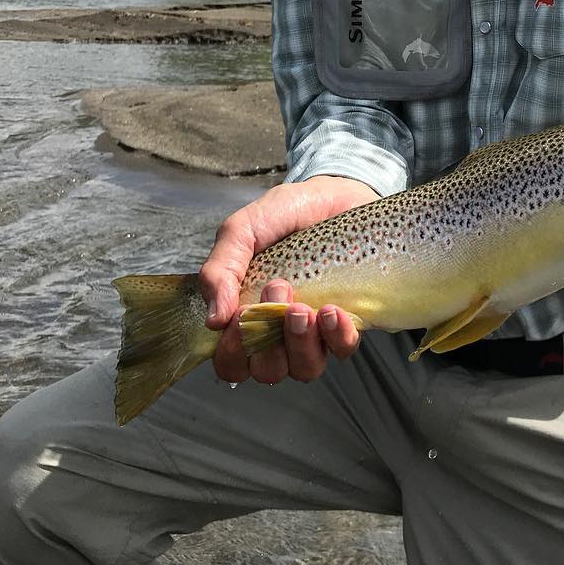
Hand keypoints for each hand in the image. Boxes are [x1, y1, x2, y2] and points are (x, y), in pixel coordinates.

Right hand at [199, 175, 377, 382]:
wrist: (337, 193)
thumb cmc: (288, 212)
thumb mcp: (243, 229)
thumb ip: (220, 269)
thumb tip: (213, 321)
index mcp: (247, 313)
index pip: (231, 361)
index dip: (233, 352)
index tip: (241, 315)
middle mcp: (279, 330)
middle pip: (266, 372)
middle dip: (268, 341)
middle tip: (277, 291)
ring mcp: (316, 330)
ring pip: (304, 369)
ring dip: (300, 342)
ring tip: (303, 306)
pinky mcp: (350, 321)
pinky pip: (343, 349)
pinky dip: (336, 336)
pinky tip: (333, 311)